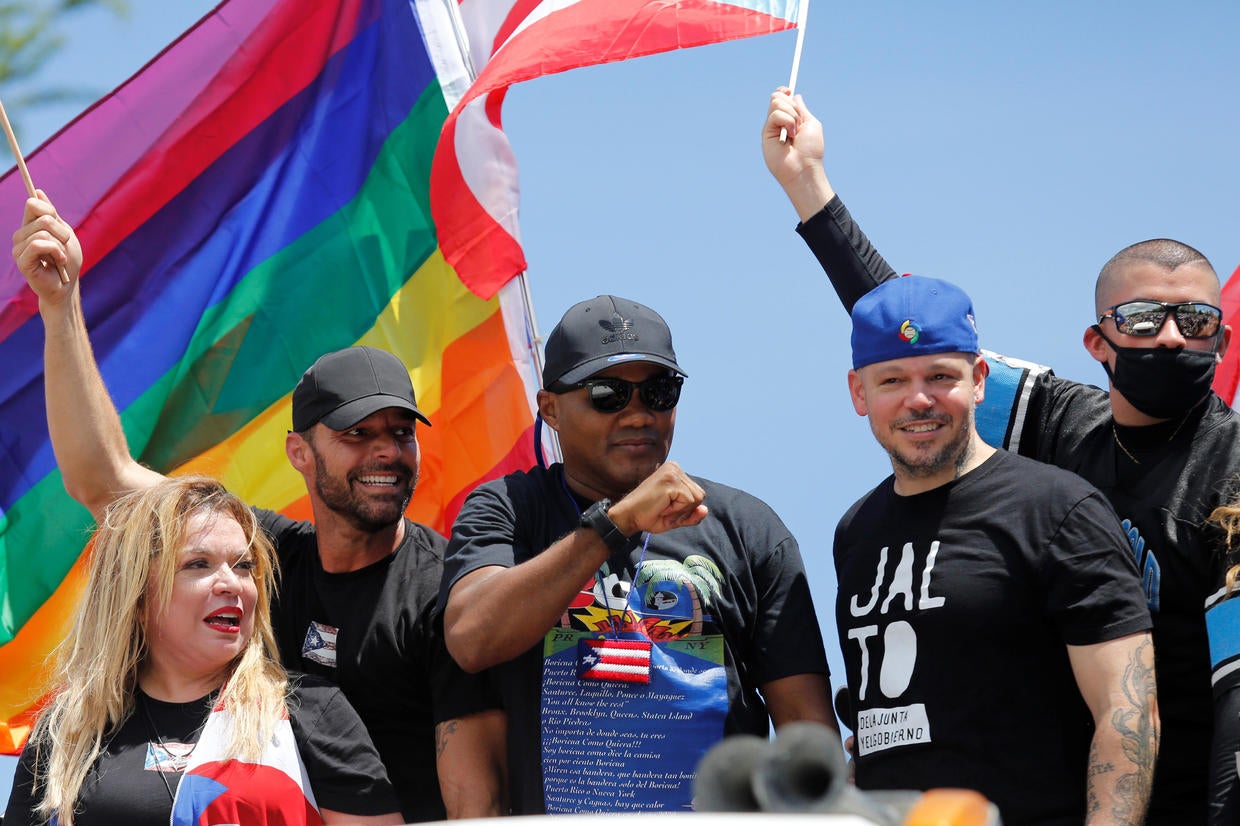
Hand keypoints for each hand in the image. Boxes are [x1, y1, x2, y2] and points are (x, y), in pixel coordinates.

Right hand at [12, 190, 81, 304]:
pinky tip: (58, 262)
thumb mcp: (64, 233)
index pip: (33, 204)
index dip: (50, 211)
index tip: (60, 225)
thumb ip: (51, 214)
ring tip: (61, 257)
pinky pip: (38, 245)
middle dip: (63, 233)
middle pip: (43, 218)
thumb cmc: (67, 260)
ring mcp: (19, 248)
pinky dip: (56, 252)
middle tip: (64, 247)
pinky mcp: (21, 260)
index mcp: (30, 226)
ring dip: (60, 246)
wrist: (67, 285)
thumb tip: (38, 191)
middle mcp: (21, 235)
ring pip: (43, 233)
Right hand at [608, 461, 707, 535]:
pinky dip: (677, 511)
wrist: (628, 517)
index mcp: (675, 471)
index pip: (697, 493)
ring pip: (696, 499)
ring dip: (680, 511)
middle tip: (663, 509)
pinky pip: (689, 502)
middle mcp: (675, 467)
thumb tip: (705, 510)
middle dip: (684, 510)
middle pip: (700, 495)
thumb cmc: (648, 515)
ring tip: (662, 508)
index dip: (685, 508)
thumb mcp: (675, 517)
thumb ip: (692, 514)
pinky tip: (662, 507)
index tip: (665, 508)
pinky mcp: (671, 481)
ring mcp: (673, 472)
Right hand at [762, 88, 823, 182]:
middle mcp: (780, 122)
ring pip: (775, 102)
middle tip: (797, 121)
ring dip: (791, 114)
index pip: (781, 98)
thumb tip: (794, 95)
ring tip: (794, 133)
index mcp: (791, 119)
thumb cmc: (811, 149)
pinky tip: (788, 136)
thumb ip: (801, 109)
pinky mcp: (766, 134)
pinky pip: (775, 115)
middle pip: (776, 97)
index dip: (784, 91)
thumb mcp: (810, 123)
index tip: (789, 91)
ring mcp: (772, 128)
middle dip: (790, 104)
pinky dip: (786, 121)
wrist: (804, 167)